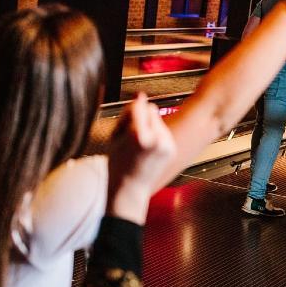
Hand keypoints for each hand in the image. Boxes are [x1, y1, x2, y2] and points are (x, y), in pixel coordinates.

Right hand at [106, 93, 175, 224]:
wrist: (129, 189)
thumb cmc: (118, 163)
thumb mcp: (115, 136)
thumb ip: (127, 115)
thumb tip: (140, 97)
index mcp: (139, 135)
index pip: (140, 105)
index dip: (135, 104)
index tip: (133, 104)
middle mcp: (156, 138)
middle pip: (152, 109)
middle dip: (142, 115)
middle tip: (131, 131)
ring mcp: (166, 144)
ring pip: (158, 119)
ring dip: (149, 124)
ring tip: (138, 142)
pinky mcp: (171, 149)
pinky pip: (163, 131)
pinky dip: (155, 134)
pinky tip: (146, 149)